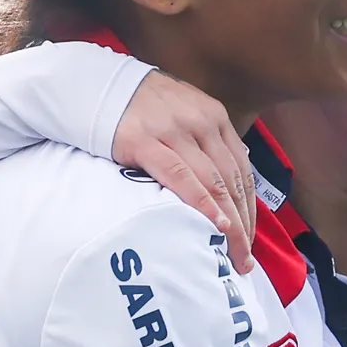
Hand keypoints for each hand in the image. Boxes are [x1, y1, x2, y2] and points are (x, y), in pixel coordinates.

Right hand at [112, 71, 256, 271]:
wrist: (96, 86)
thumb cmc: (140, 108)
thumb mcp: (184, 114)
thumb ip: (206, 141)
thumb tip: (229, 177)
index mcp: (214, 116)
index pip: (242, 170)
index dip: (249, 209)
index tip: (250, 238)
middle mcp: (201, 122)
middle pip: (232, 181)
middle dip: (243, 225)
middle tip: (244, 259)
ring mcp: (174, 131)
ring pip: (213, 183)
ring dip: (228, 224)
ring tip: (232, 255)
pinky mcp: (145, 142)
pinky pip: (181, 176)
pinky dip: (202, 203)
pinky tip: (214, 225)